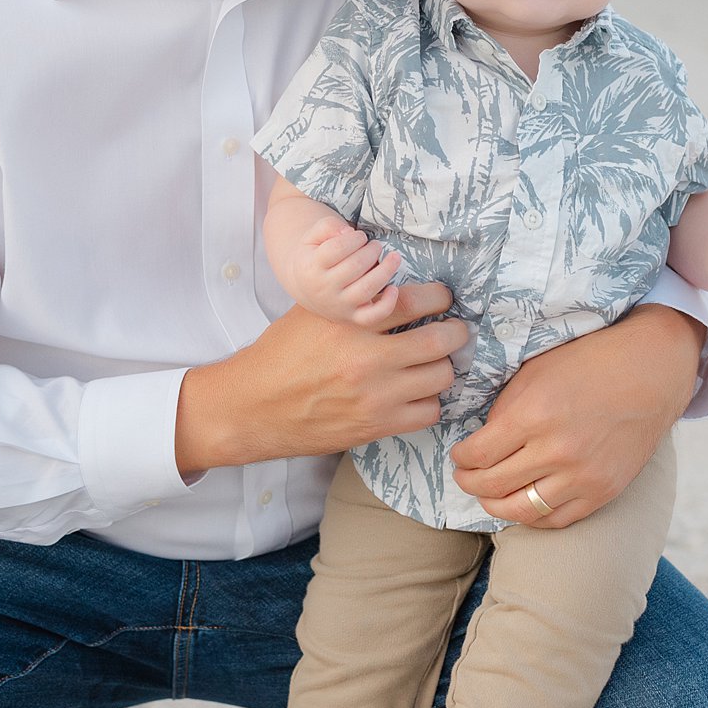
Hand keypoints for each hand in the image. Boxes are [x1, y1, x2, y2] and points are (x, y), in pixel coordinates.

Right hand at [174, 281, 463, 473]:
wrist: (253, 407)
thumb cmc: (280, 355)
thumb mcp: (311, 313)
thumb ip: (352, 300)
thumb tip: (390, 281)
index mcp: (350, 322)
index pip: (415, 300)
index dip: (439, 296)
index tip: (442, 298)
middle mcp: (366, 358)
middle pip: (440, 340)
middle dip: (455, 332)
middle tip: (453, 330)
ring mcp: (375, 396)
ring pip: (440, 377)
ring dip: (442, 367)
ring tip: (433, 362)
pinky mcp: (376, 426)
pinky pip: (428, 412)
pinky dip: (429, 401)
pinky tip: (417, 393)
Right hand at [289, 217, 403, 327]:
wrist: (305, 287)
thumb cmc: (315, 256)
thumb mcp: (313, 236)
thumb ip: (328, 226)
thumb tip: (348, 232)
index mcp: (310, 268)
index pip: (336, 249)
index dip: (355, 238)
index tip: (360, 236)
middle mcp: (323, 290)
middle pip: (355, 266)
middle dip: (371, 250)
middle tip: (375, 245)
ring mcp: (338, 306)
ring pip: (366, 289)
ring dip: (385, 270)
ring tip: (393, 257)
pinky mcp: (352, 318)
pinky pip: (372, 316)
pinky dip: (387, 304)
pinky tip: (394, 288)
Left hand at [449, 304, 701, 527]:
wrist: (650, 373)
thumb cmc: (588, 364)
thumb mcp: (535, 371)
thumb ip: (505, 408)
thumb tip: (480, 441)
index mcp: (535, 414)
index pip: (478, 454)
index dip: (460, 459)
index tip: (458, 455)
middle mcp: (557, 450)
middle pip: (493, 486)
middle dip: (469, 483)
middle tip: (465, 476)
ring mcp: (582, 476)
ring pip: (520, 510)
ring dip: (494, 505)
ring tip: (488, 495)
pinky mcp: (603, 491)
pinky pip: (555, 519)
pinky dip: (531, 517)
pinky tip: (521, 504)